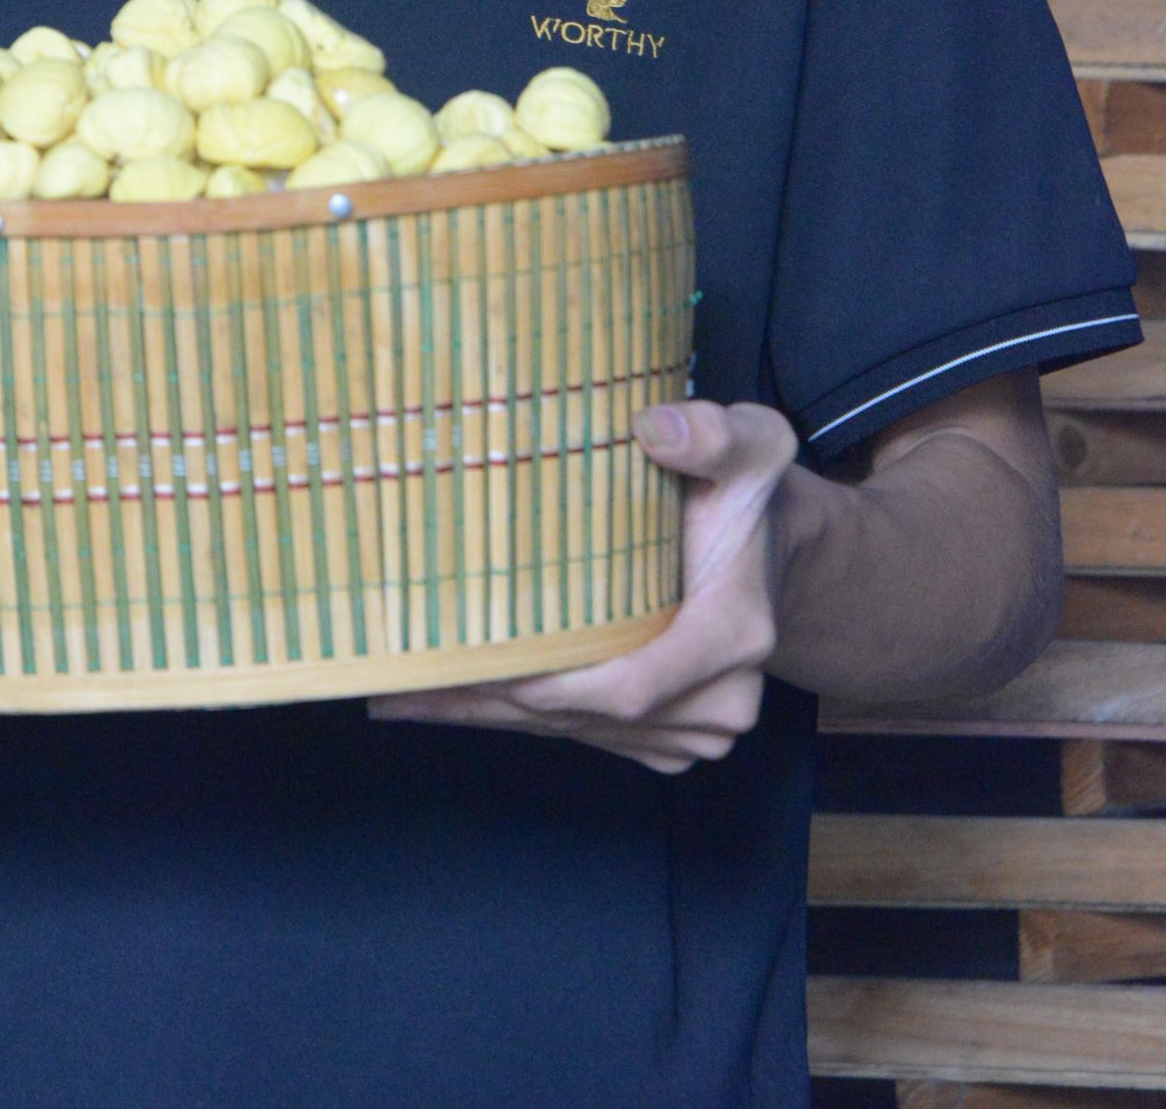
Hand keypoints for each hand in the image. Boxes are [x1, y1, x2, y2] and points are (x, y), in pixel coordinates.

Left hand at [370, 400, 797, 773]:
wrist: (768, 548)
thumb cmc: (741, 490)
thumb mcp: (749, 443)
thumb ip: (714, 433)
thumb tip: (655, 428)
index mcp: (733, 634)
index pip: (630, 684)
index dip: (551, 684)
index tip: (473, 666)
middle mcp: (719, 700)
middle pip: (589, 718)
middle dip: (493, 702)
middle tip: (398, 682)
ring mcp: (696, 729)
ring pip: (578, 733)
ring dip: (491, 717)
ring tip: (399, 693)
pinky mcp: (670, 738)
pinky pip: (587, 738)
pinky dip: (517, 719)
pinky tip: (447, 701)